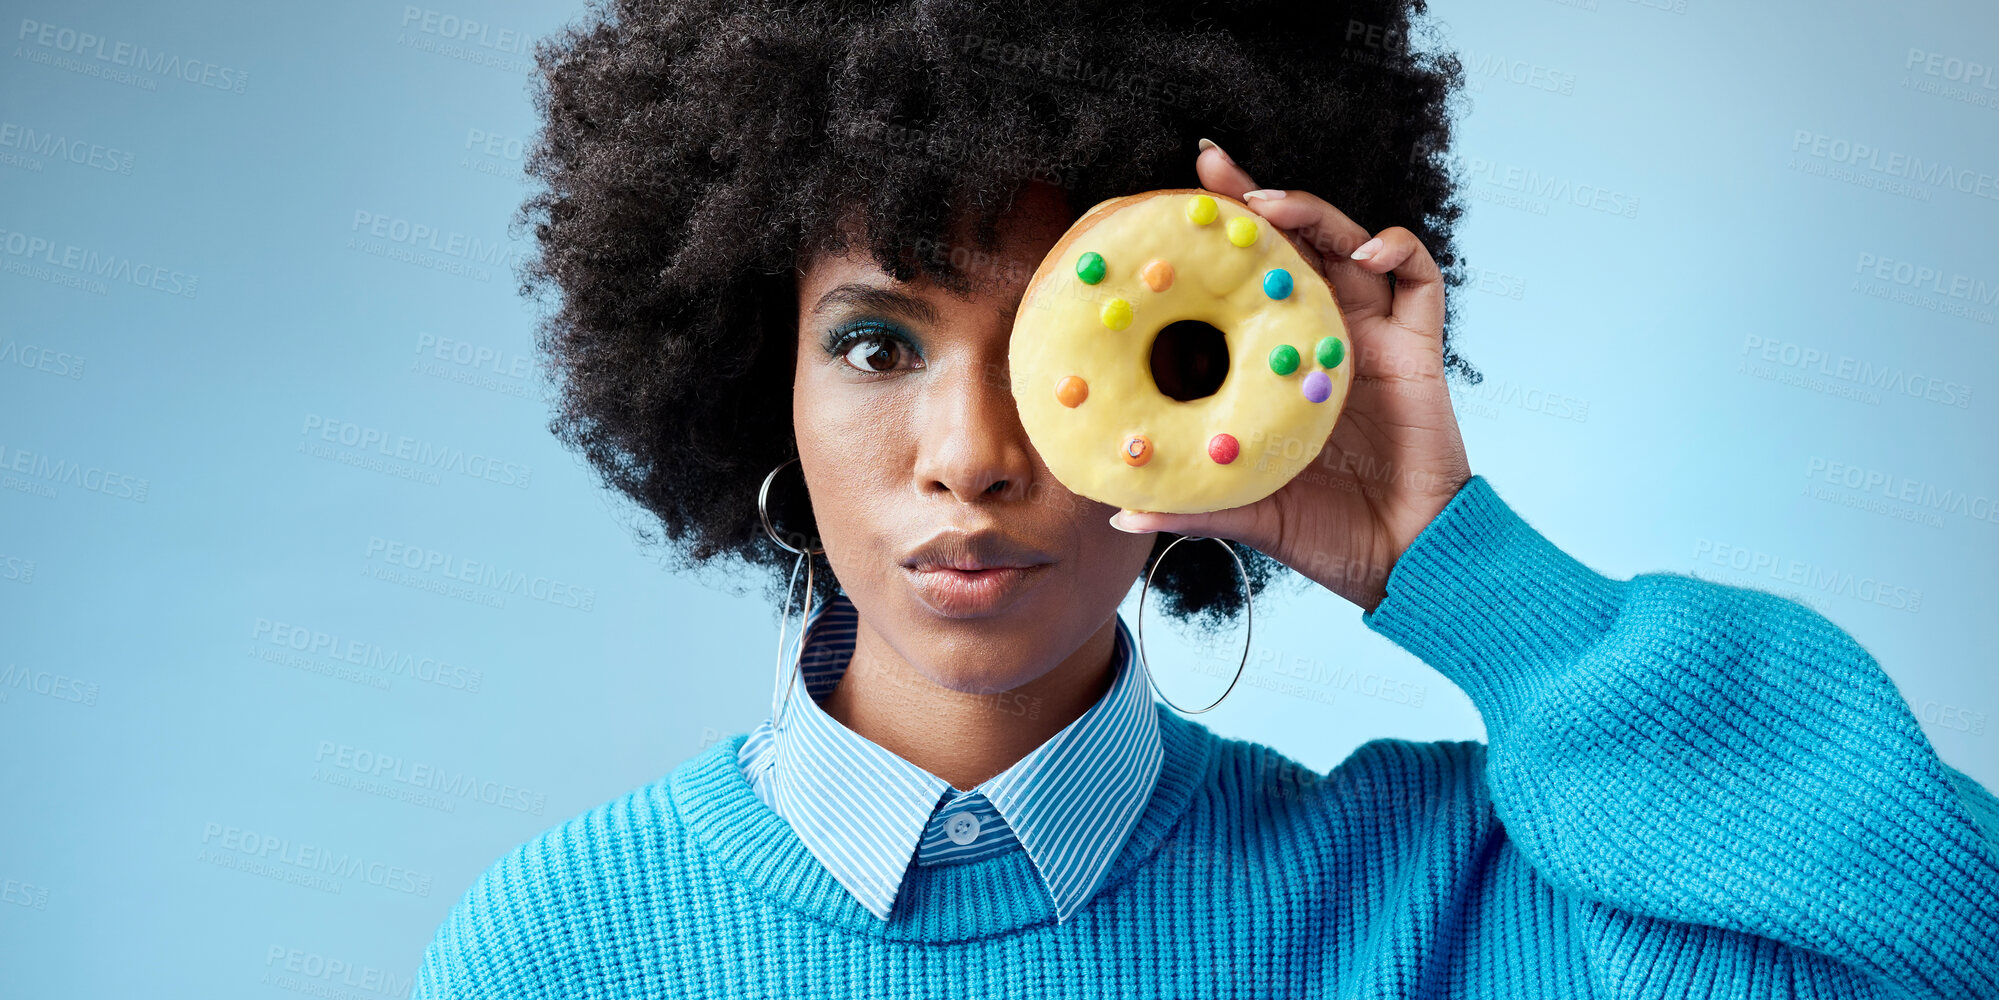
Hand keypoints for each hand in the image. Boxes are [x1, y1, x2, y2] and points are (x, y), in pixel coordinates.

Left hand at [1109, 140, 1472, 613]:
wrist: (1403, 559)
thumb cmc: (1324, 535)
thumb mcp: (1247, 512)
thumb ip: (1190, 504)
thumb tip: (1117, 511)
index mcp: (1276, 362)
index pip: (1240, 284)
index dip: (1214, 242)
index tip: (1174, 203)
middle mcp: (1321, 336)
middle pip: (1292, 244)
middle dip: (1255, 198)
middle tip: (1212, 168)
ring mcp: (1372, 336)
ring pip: (1347, 243)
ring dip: (1314, 212)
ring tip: (1276, 208)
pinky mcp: (1419, 348)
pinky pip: (1420, 279)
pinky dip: (1398, 250)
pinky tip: (1369, 255)